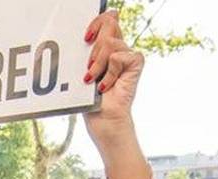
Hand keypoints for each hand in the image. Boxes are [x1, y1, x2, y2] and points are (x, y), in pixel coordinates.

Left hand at [82, 11, 143, 143]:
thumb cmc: (90, 100)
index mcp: (106, 47)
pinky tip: (104, 86)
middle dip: (94, 42)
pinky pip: (118, 57)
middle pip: (110, 23)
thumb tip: (84, 36)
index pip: (106, 19)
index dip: (97, 22)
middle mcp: (119, 48)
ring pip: (110, 43)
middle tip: (88, 64)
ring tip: (91, 79)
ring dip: (96, 63)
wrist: (103, 119)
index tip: (85, 37)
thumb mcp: (82, 72)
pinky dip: (108, 73)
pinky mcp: (135, 64)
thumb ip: (85, 53)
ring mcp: (128, 56)